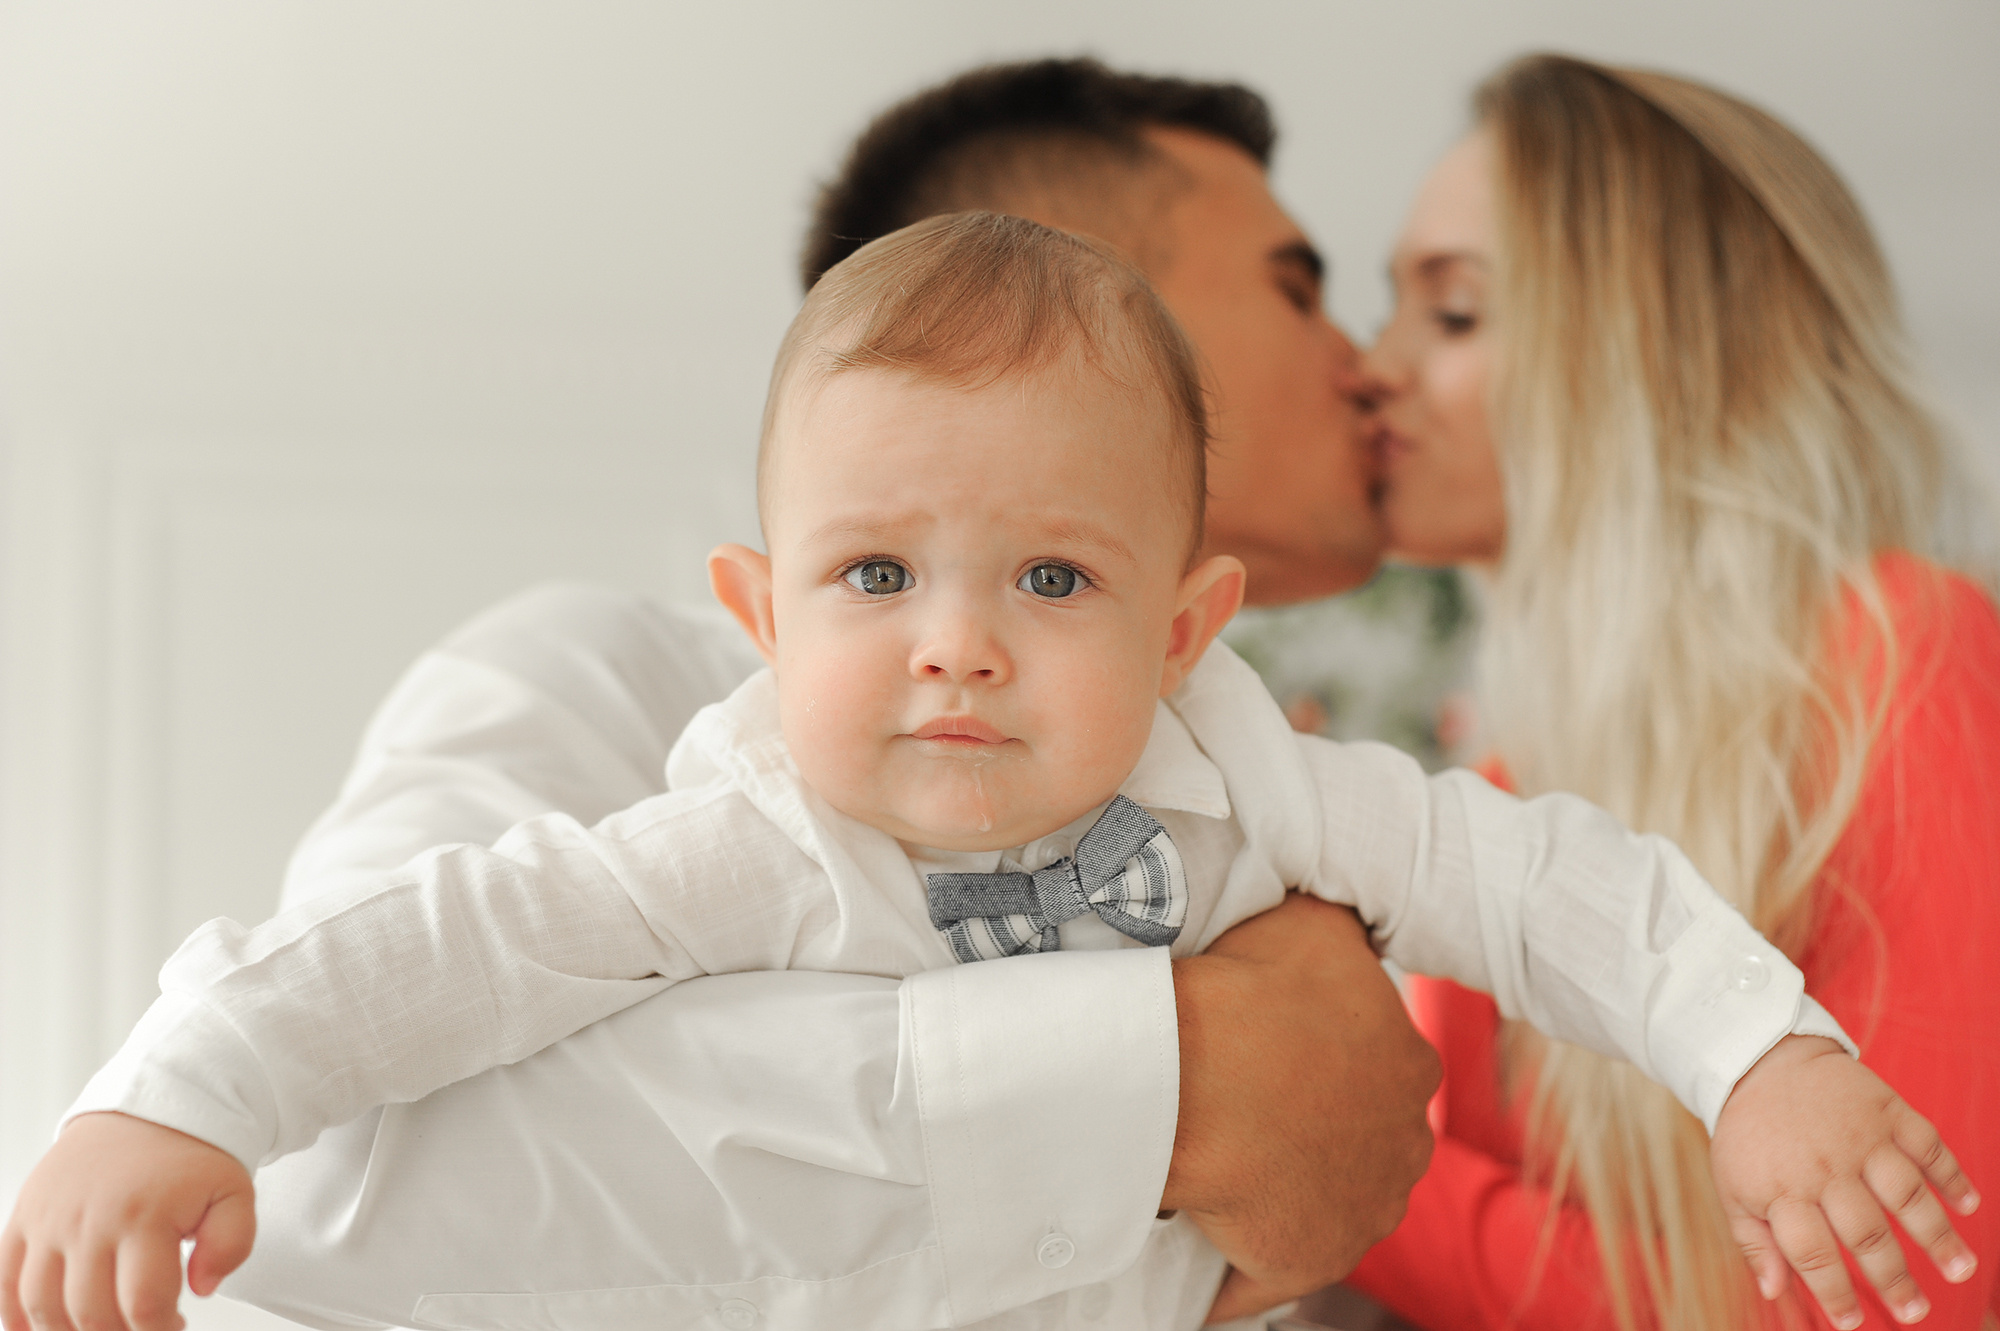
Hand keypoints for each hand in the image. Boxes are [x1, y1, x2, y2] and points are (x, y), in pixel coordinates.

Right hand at [1, 1112, 255, 1330]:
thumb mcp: (234, 1192)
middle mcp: (90, 1221)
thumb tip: (202, 1287)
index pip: (144, 1305)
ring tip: (101, 1328)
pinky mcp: (25, 1217)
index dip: (160, 1329)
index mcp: (144, 1216)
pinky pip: (6, 1278)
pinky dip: (14, 1314)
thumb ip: (232, 1244)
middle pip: (91, 1313)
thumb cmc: (190, 1154)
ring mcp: (50, 1221)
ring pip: (43, 1304)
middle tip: (141, 1326)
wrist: (147, 1106)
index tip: (173, 1324)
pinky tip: (32, 1330)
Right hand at [1158, 894, 1438, 1324]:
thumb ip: (1346, 933)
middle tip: (1246, 1106)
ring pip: (1327, 1202)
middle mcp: (1407, 1147)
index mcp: (1413, 1065)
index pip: (1380, 1066)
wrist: (1188, 1072)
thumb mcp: (1313, 922)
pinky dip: (1242, 1272)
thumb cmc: (1249, 992)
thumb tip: (1349, 935)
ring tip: (1223, 1166)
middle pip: (1360, 1138)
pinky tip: (1206, 1257)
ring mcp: (1363, 1212)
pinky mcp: (1310, 1262)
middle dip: (1316, 1128)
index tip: (1275, 1050)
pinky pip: (1273, 1273)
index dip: (1326, 1058)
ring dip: (1288, 1192)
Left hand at [1711, 1035, 1979, 1328]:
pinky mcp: (1885, 1108)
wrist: (1758, 1060)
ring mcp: (1858, 1137)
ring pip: (1905, 1192)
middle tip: (1914, 1311)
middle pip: (1865, 1231)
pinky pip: (1926, 1144)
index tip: (1853, 1324)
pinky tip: (1968, 1205)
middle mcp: (1823, 1167)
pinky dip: (1951, 1174)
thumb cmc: (1749, 1135)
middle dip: (1893, 1277)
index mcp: (1782, 1190)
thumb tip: (1775, 1292)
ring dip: (1936, 1234)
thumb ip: (1754, 1241)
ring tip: (1959, 1270)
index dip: (1834, 1293)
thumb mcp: (1732, 1186)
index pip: (1812, 1253)